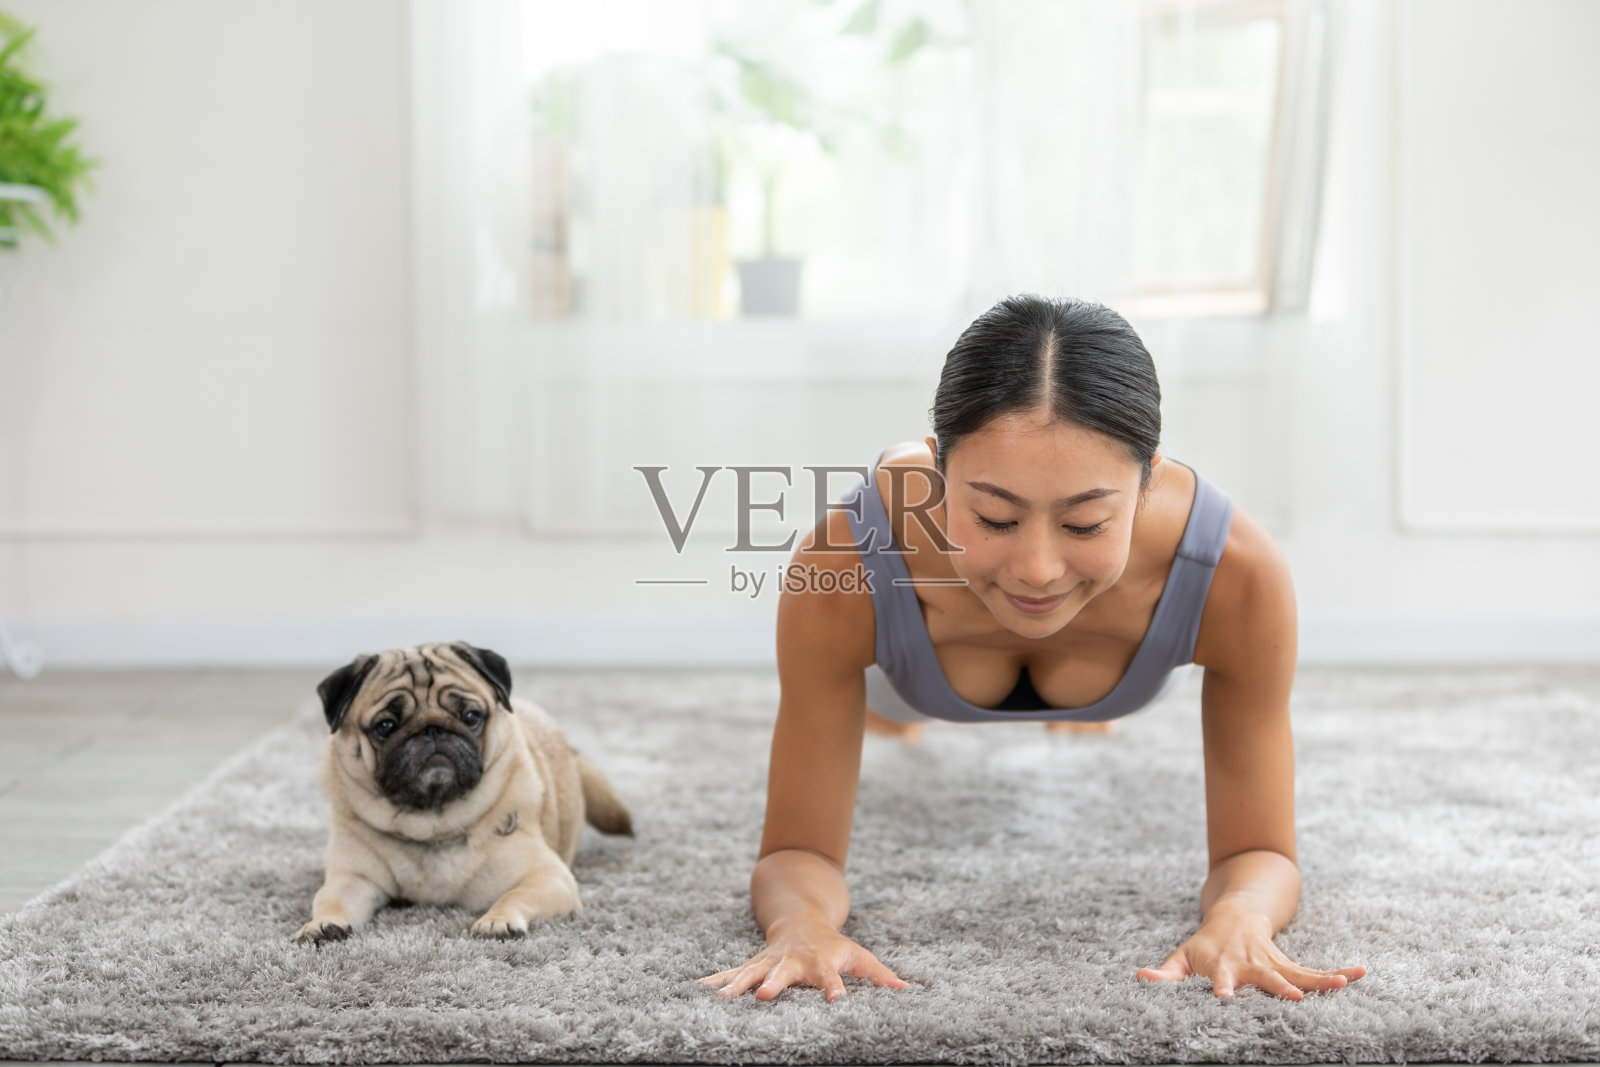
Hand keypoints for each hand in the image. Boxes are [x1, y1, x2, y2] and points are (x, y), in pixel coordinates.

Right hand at [701, 917, 908, 1002]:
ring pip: (751, 973)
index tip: (837, 1001)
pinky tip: (695, 990)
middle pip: (783, 974)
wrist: (800, 919)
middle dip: (773, 984)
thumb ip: (878, 975)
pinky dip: (714, 981)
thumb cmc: (833, 945)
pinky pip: (731, 973)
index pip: (830, 978)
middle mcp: (792, 962)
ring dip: (736, 985)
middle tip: (764, 996)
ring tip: (722, 999)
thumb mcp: (858, 955)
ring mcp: (769, 962)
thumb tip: (906, 990)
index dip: (835, 989)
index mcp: (820, 963)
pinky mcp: (752, 964)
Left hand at [1136, 910, 1366, 999]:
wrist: (1232, 917)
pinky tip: (1360, 973)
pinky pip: (1314, 972)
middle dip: (1278, 988)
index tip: (1222, 998)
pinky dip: (1338, 973)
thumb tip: (1140, 978)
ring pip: (1297, 974)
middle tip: (1294, 999)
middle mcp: (1251, 965)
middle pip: (1265, 978)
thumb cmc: (1204, 946)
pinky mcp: (1288, 965)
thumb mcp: (1181, 957)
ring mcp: (1273, 964)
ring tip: (1342, 984)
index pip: (1219, 980)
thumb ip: (1164, 974)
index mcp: (1222, 966)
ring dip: (1319, 980)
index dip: (1220, 989)